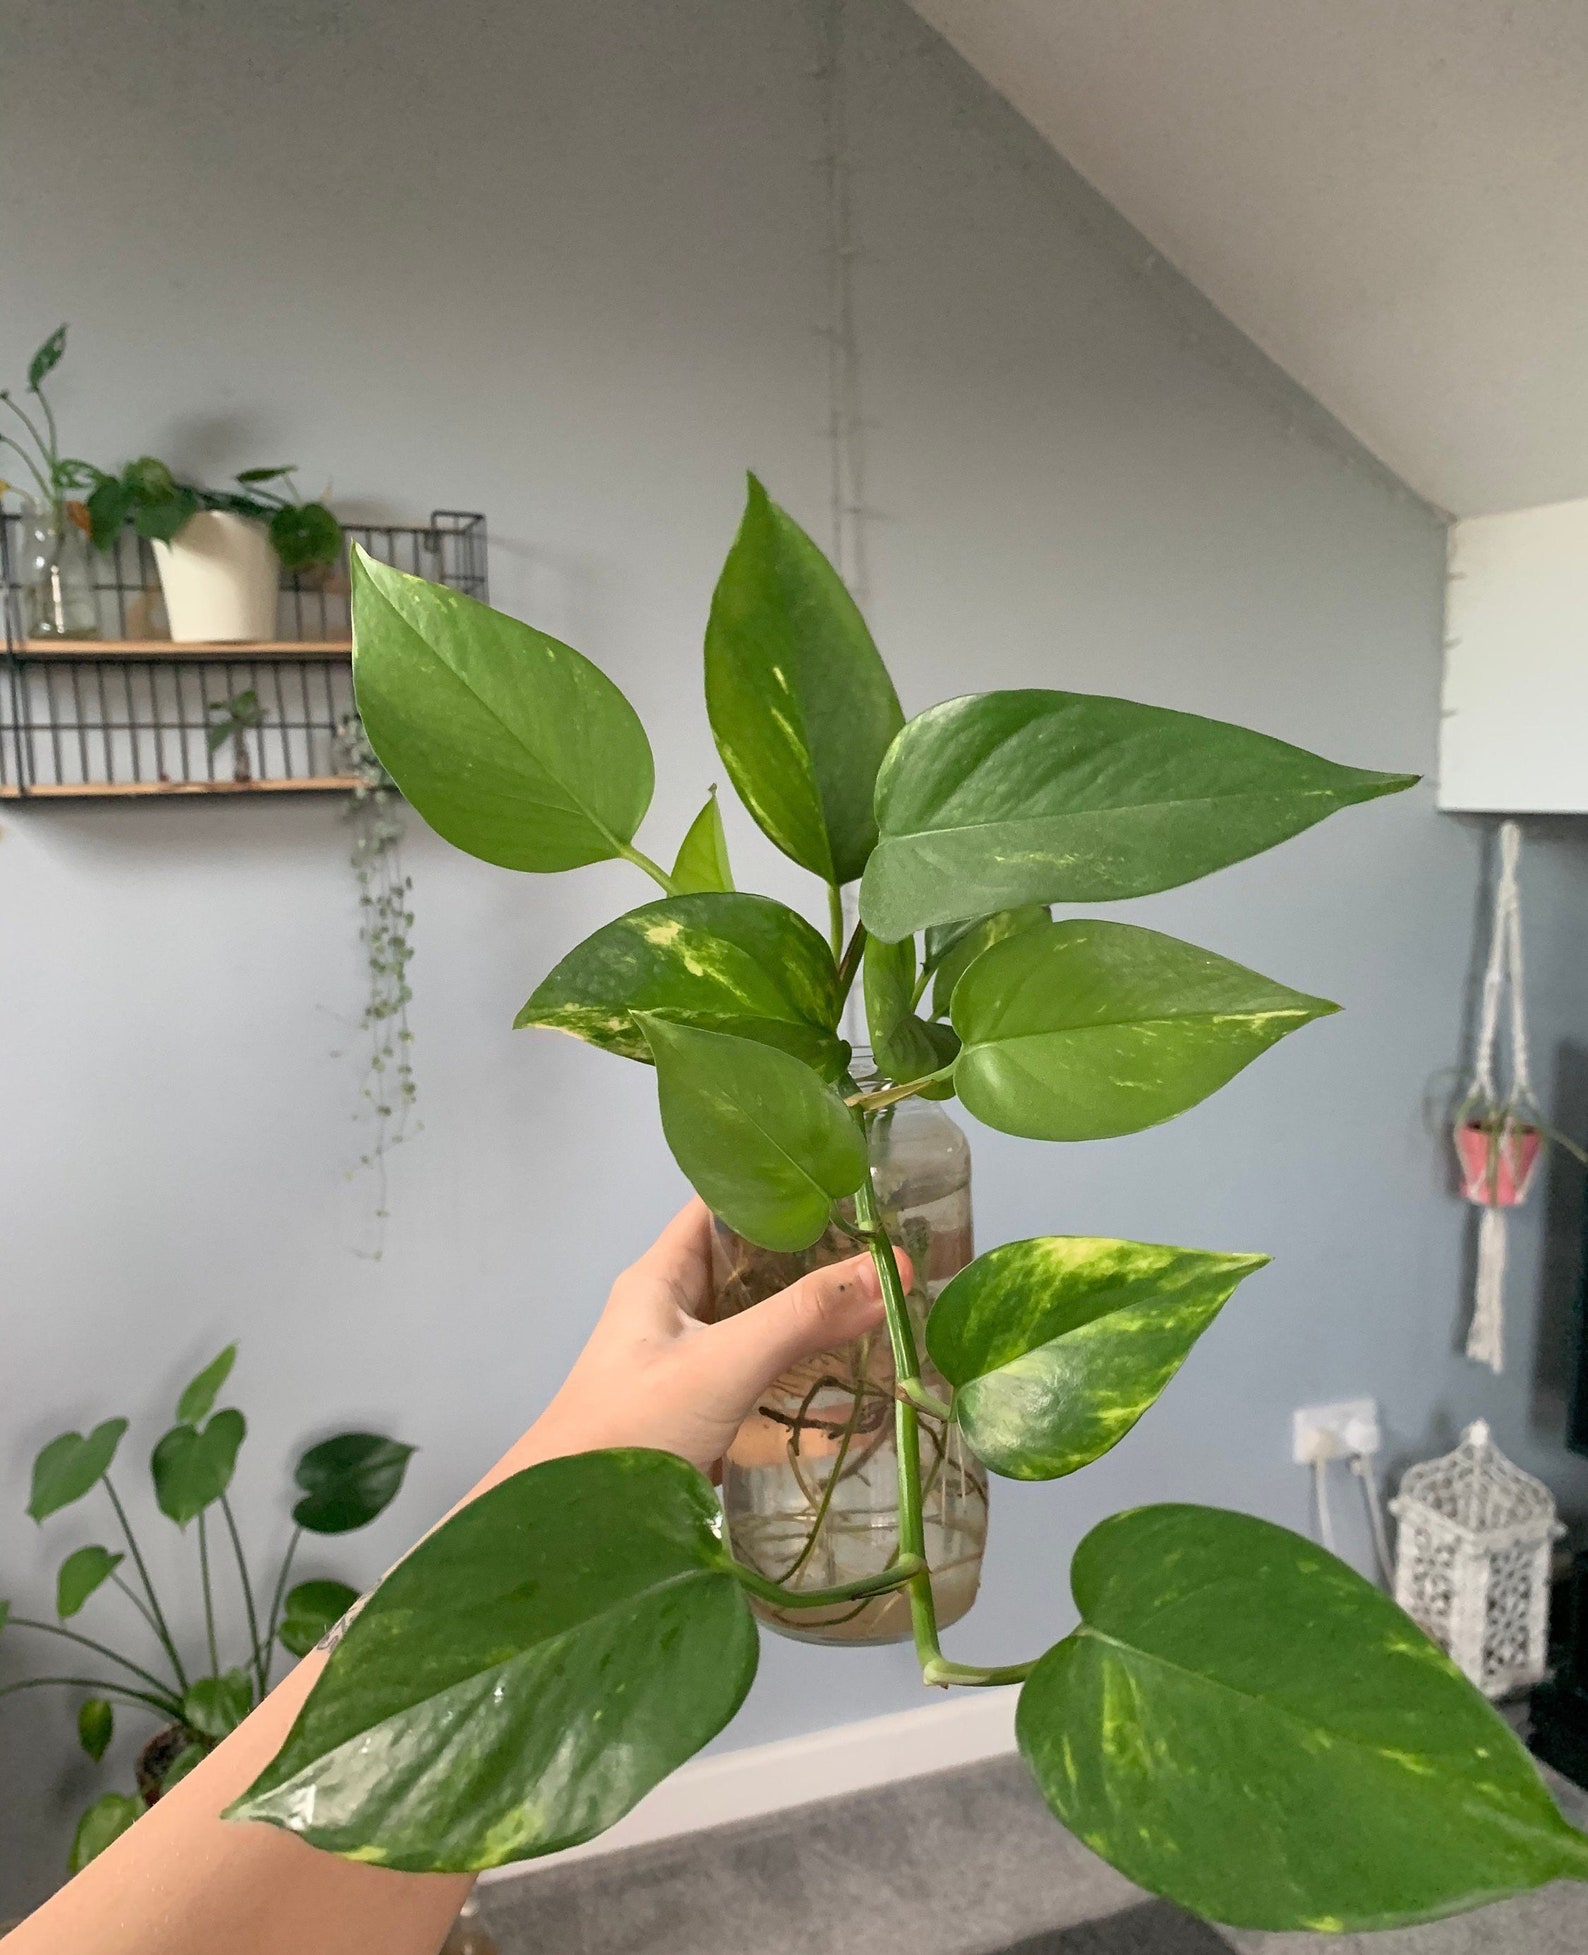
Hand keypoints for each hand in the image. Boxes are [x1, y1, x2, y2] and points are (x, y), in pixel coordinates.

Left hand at [516, 1198, 903, 1476]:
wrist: (569, 1533)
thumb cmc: (630, 1428)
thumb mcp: (722, 1364)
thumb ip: (802, 1318)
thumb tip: (895, 1269)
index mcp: (661, 1276)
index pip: (723, 1203)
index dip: (780, 1187)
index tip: (852, 1186)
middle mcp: (672, 1309)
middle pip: (750, 1264)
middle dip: (813, 1257)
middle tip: (891, 1251)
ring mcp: (685, 1362)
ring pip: (758, 1321)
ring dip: (810, 1316)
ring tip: (886, 1305)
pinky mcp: (700, 1411)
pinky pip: (758, 1374)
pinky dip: (799, 1370)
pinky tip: (850, 1377)